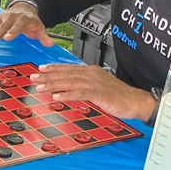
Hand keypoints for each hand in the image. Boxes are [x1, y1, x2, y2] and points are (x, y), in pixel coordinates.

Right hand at [0, 5, 53, 45]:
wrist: (24, 8)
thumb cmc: (31, 21)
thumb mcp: (39, 27)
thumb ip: (43, 36)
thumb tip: (50, 44)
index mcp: (22, 19)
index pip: (17, 26)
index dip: (12, 32)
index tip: (6, 38)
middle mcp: (10, 17)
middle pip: (3, 26)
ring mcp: (1, 17)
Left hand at [31, 64, 154, 121]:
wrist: (135, 101)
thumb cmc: (119, 96)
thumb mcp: (99, 87)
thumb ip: (86, 86)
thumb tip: (72, 89)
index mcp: (91, 71)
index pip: (69, 68)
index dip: (54, 68)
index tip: (41, 69)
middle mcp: (91, 74)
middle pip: (66, 73)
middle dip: (48, 76)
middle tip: (34, 77)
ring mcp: (95, 83)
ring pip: (69, 82)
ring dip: (53, 85)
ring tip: (40, 87)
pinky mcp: (98, 93)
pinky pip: (79, 93)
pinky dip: (66, 94)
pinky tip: (56, 97)